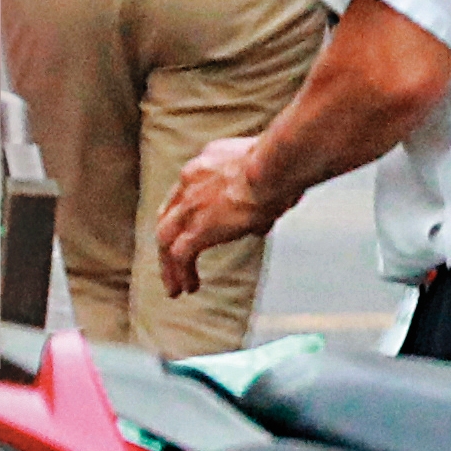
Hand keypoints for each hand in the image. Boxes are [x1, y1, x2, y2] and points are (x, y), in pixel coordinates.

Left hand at [155, 136, 281, 295]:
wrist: (277, 163)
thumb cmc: (285, 162)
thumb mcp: (267, 174)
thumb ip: (260, 196)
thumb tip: (260, 222)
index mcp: (207, 162)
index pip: (187, 190)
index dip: (186, 212)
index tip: (191, 228)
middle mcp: (192, 180)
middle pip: (169, 215)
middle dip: (169, 240)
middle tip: (172, 262)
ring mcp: (191, 205)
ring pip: (166, 239)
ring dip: (169, 264)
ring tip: (176, 287)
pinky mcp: (198, 227)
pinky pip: (180, 256)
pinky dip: (181, 273)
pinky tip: (188, 288)